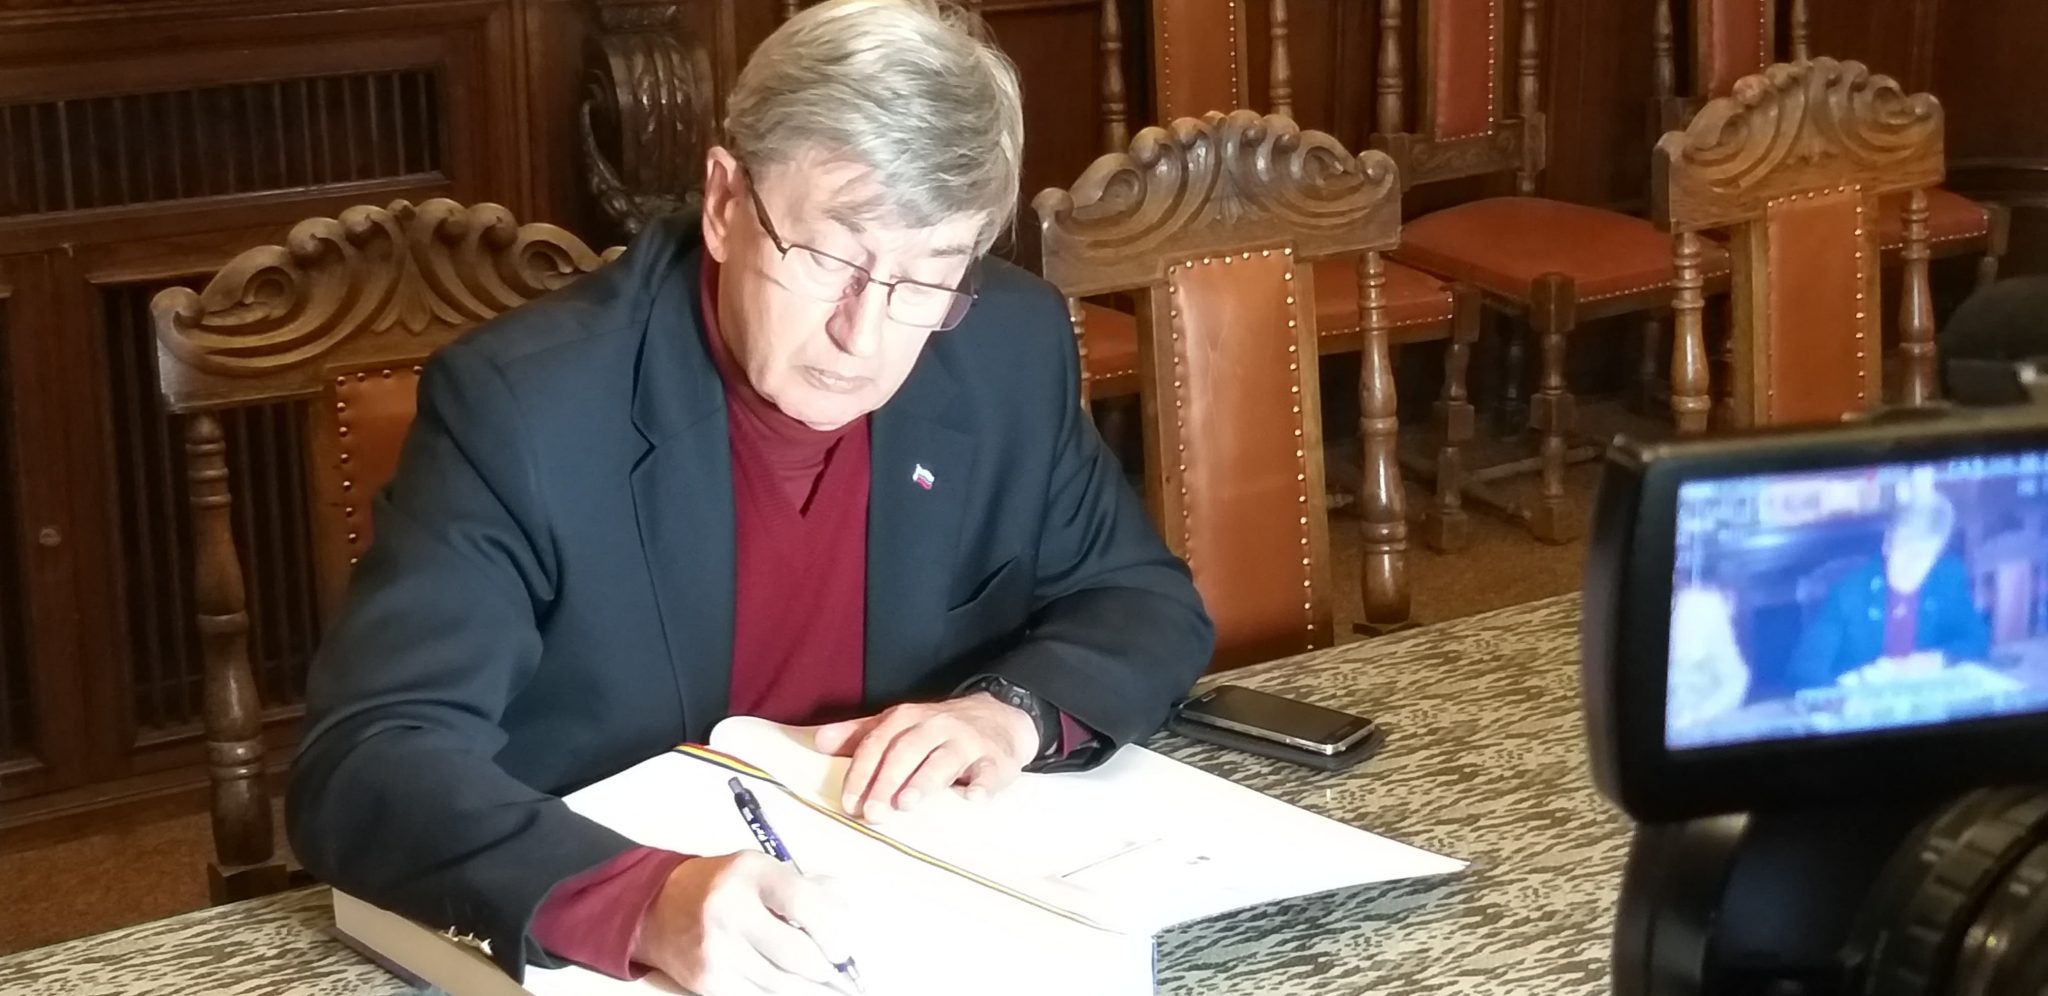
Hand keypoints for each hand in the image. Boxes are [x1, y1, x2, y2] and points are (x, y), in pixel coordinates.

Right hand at [633, 852, 857, 995]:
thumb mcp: (761, 870)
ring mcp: (716, 949)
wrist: (656, 909)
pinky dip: (777, 992)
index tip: (841, 945)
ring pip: (781, 983)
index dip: (833, 930)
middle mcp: (730, 909)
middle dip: (824, 967)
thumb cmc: (720, 887)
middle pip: (797, 953)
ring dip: (806, 985)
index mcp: (750, 873)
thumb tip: (845, 914)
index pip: (805, 904)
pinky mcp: (707, 981)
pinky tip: (786, 984)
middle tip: (834, 969)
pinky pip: (757, 995)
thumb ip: (806, 887)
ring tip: (815, 979)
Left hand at [812, 693, 1037, 820]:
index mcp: (908, 719)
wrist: (999, 717)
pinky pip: (989, 771)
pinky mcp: (995, 760)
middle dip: (887, 782)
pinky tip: (973, 798)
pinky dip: (982, 784)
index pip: (878, 743)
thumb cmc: (939, 730)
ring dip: (925, 780)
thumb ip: (860, 734)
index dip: (861, 772)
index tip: (849, 802)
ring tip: (908, 802)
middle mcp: (936, 726)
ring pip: (944, 759)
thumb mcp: (899, 725)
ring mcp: (967, 742)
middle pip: (906, 751)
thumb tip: (819, 741)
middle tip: (873, 813)